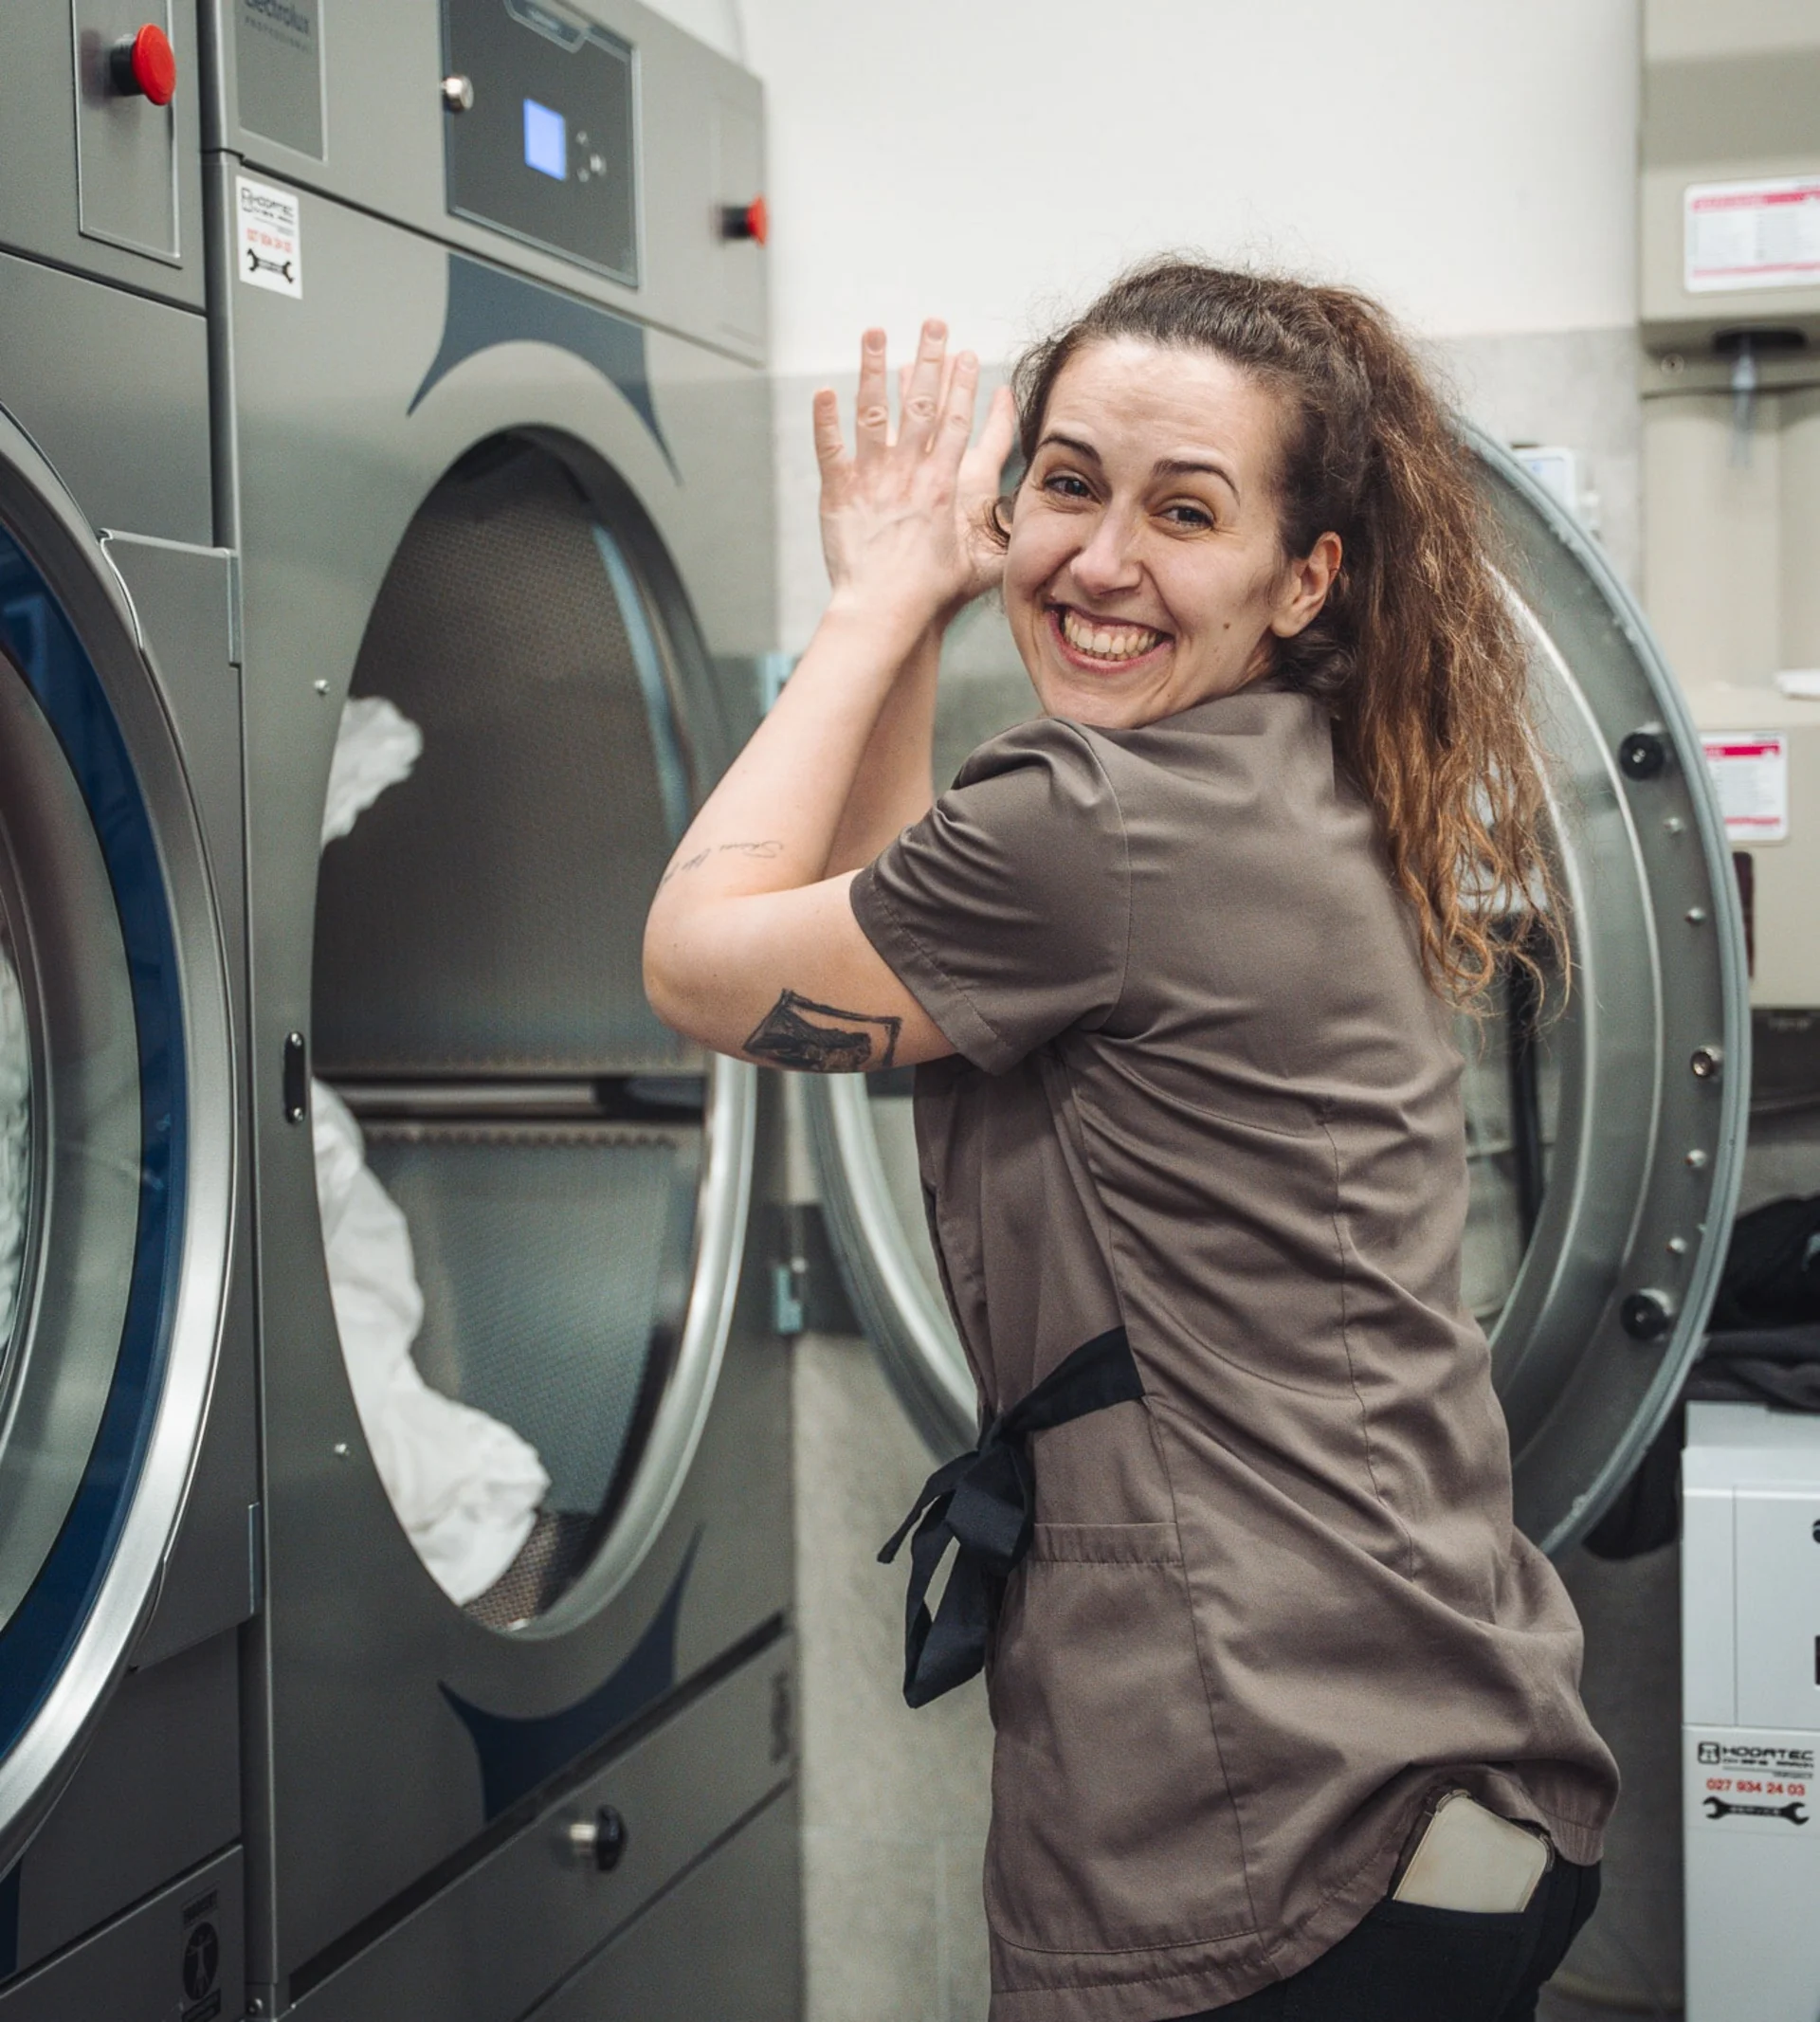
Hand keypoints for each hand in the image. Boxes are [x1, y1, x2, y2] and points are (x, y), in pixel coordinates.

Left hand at [813, 321, 1015, 631]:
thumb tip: (1024, 522)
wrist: (887, 609)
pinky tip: (823, 391)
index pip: (958, 423)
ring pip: (873, 412)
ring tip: (875, 333)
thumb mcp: (981, 563)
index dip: (964, 386)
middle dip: (929, 358)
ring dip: (873, 369)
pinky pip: (830, 448)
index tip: (967, 354)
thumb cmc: (933, 594)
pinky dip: (825, 420)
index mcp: (944, 484)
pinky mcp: (839, 494)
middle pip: (922, 403)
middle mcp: (910, 473)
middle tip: (932, 323)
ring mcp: (872, 479)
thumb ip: (1000, 534)